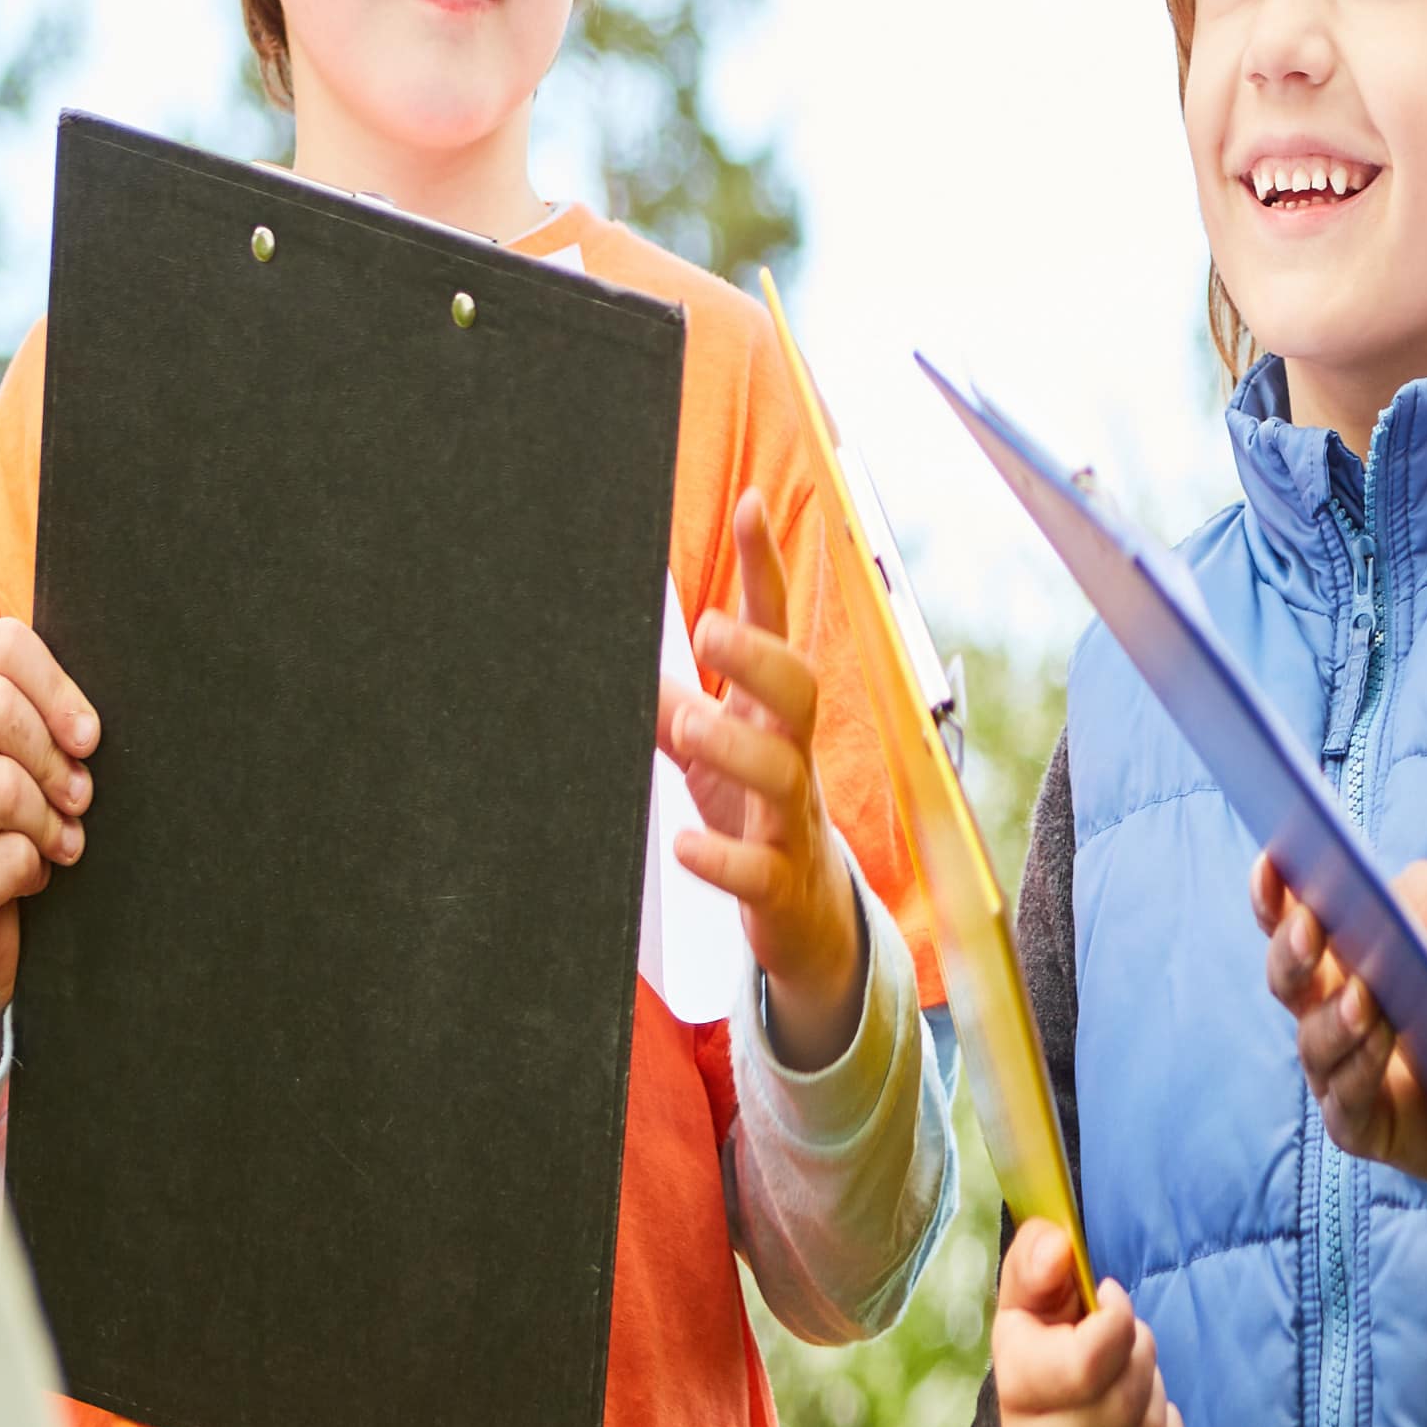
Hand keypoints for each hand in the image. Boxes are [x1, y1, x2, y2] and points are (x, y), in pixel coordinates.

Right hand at [0, 617, 97, 1040]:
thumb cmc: (31, 801)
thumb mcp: (40, 740)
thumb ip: (55, 706)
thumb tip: (87, 728)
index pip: (2, 644)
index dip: (59, 688)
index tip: (85, 735)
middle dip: (55, 760)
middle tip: (76, 795)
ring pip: (3, 788)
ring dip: (51, 824)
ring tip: (53, 838)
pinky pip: (10, 858)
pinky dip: (36, 871)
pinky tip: (23, 874)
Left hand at [670, 490, 865, 1062]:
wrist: (807, 922)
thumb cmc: (754, 818)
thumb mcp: (713, 751)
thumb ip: (671, 701)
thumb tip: (619, 656)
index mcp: (774, 717)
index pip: (779, 630)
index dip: (767, 569)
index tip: (752, 504)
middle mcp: (793, 758)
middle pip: (800, 690)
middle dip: (760, 658)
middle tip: (710, 631)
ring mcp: (792, 821)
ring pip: (785, 773)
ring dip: (737, 747)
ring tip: (691, 728)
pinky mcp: (781, 884)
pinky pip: (759, 868)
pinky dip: (722, 856)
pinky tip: (685, 845)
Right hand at [992, 1217, 1184, 1426]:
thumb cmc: (1041, 1357)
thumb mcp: (1030, 1303)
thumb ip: (1037, 1261)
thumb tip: (1057, 1245)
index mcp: (1012, 1390)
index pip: (1089, 1362)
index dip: (1119, 1321)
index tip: (1111, 1304)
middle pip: (1125, 1402)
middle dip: (1141, 1359)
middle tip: (1126, 1348)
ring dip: (1155, 1398)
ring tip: (1131, 1385)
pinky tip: (1145, 1424)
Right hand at [1252, 854, 1426, 1190]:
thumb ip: (1409, 897)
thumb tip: (1372, 892)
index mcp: (1331, 956)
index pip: (1285, 921)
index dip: (1271, 894)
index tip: (1272, 862)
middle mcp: (1321, 1012)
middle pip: (1287, 980)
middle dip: (1293, 952)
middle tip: (1312, 929)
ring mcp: (1335, 1070)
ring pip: (1315, 1043)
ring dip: (1335, 1017)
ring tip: (1363, 996)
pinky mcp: (1360, 1122)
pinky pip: (1347, 1098)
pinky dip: (1361, 1067)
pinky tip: (1382, 1040)